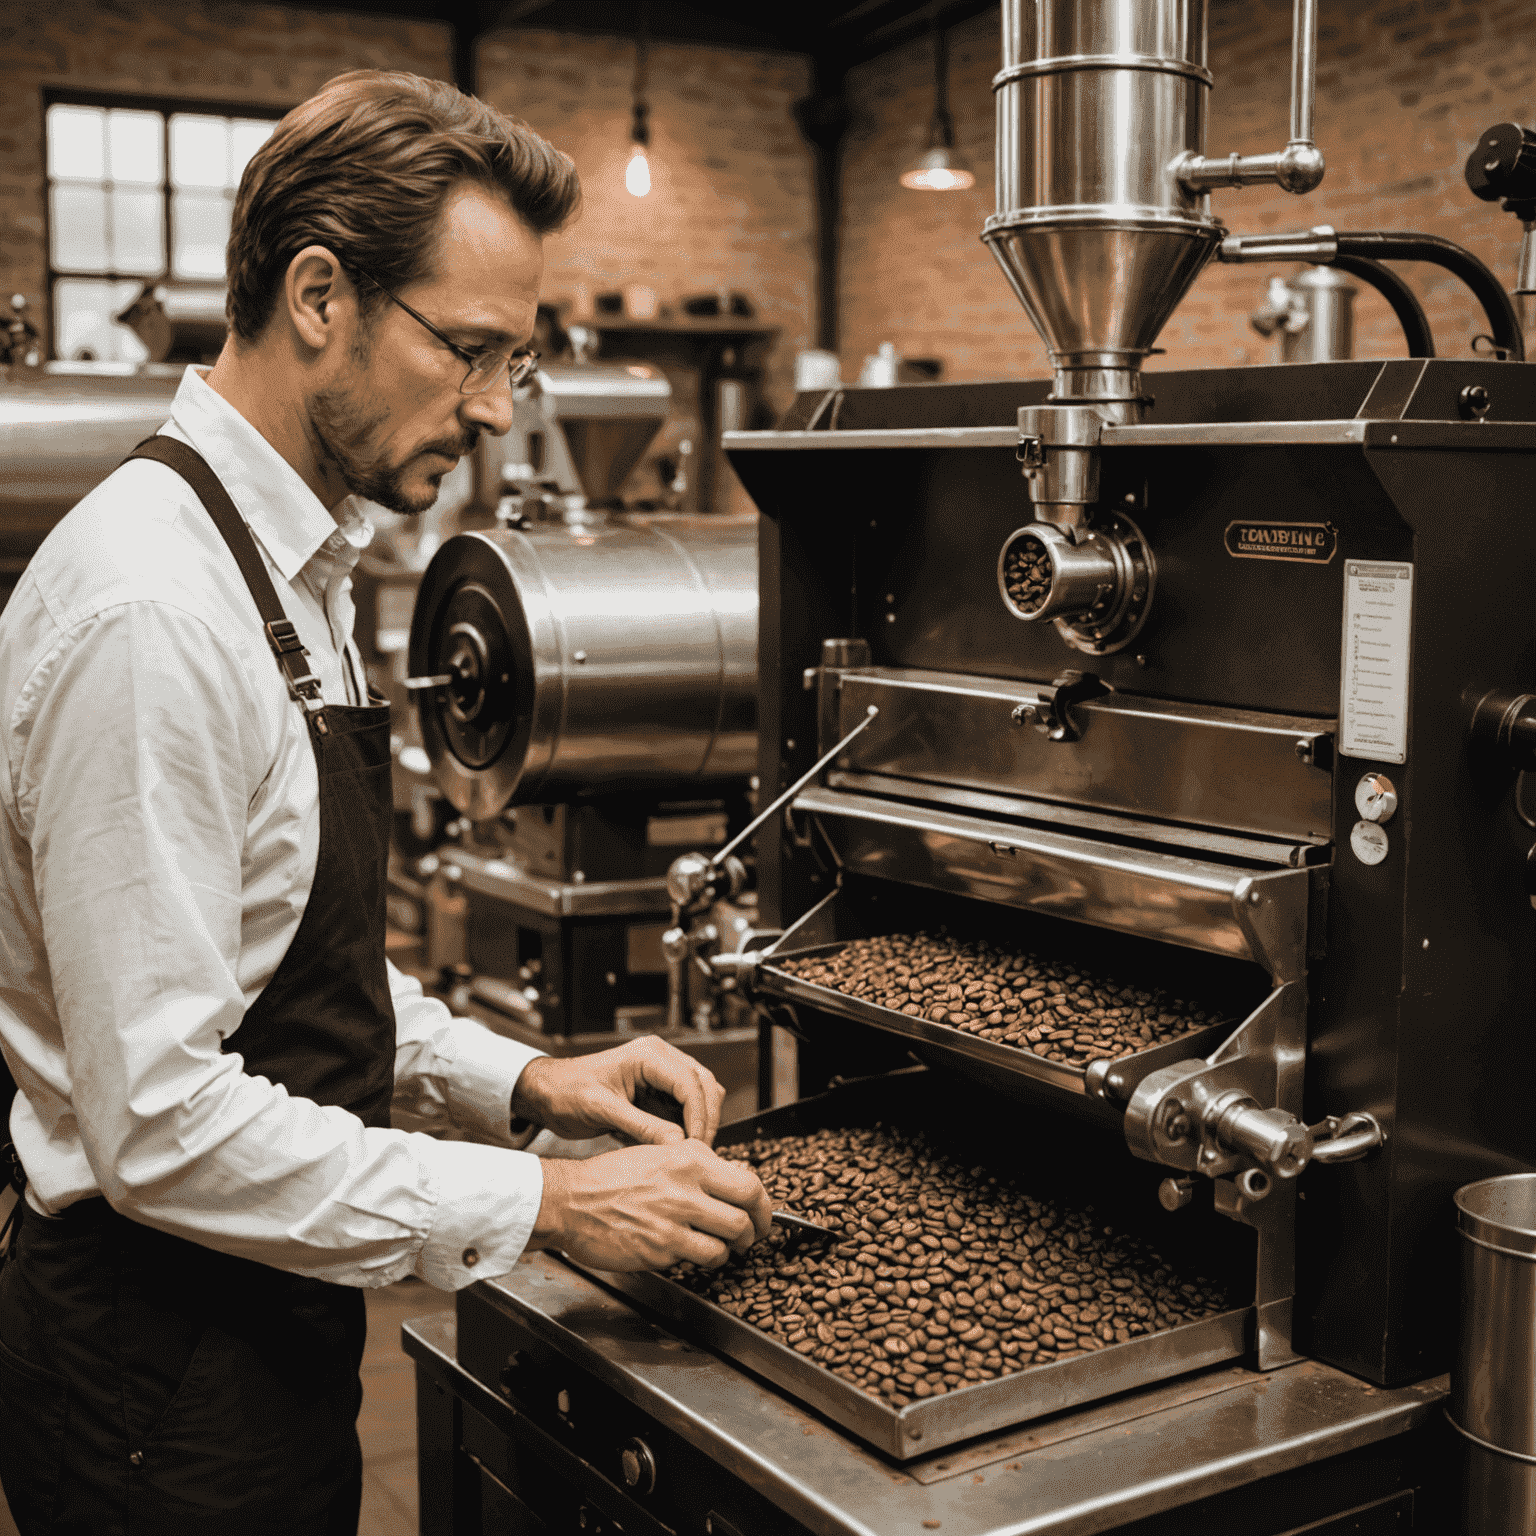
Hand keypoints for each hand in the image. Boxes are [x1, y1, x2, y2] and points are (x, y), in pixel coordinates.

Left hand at [510, 1036, 726, 1145]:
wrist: (546, 1093)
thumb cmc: (566, 1092)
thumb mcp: (602, 1110)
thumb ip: (641, 1126)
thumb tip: (678, 1145)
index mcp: (648, 1055)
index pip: (691, 1082)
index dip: (699, 1115)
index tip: (696, 1146)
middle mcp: (660, 1059)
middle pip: (704, 1085)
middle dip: (706, 1119)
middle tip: (700, 1154)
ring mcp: (661, 1074)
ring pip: (700, 1096)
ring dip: (699, 1123)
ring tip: (690, 1154)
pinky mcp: (657, 1091)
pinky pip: (684, 1107)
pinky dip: (686, 1126)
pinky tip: (677, 1147)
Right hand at [529, 1140, 772, 1271]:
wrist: (571, 1200)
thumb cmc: (612, 1176)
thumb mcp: (661, 1153)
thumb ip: (700, 1164)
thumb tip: (737, 1176)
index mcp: (690, 1160)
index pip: (748, 1184)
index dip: (763, 1205)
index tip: (762, 1214)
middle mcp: (685, 1189)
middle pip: (744, 1218)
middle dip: (753, 1233)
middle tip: (750, 1237)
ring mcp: (672, 1222)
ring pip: (725, 1244)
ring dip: (727, 1250)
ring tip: (718, 1246)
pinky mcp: (659, 1250)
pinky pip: (696, 1259)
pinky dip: (699, 1259)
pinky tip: (688, 1250)